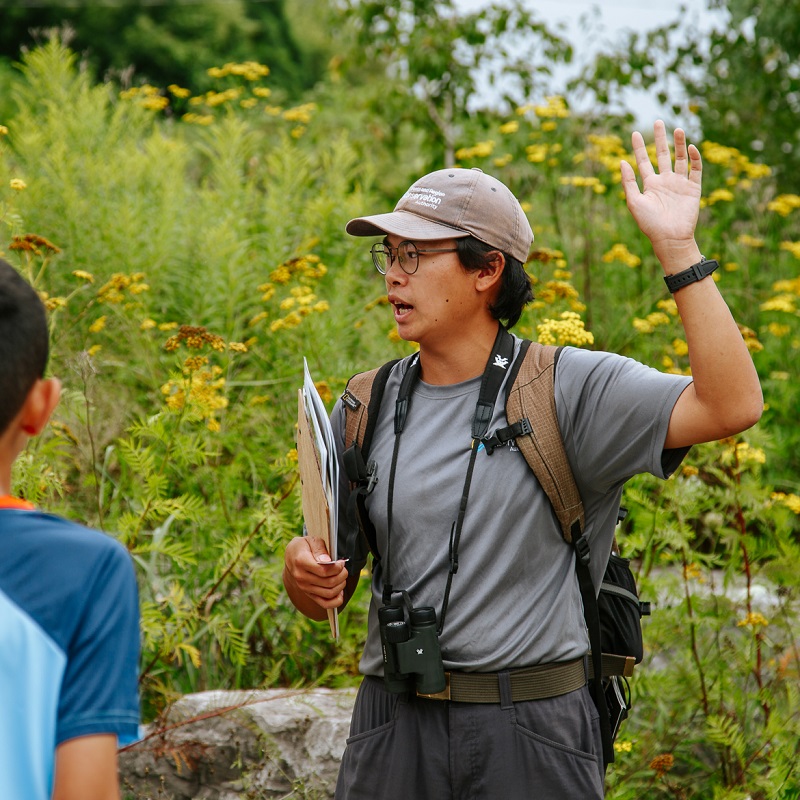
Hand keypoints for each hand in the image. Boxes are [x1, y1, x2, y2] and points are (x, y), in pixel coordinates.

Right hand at [283, 536, 347, 610]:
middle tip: (343, 568)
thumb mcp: (311, 540)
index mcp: (301, 562)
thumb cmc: (304, 547)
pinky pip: (325, 604)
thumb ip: (320, 549)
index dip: (337, 567)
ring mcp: (304, 588)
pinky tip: (340, 592)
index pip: (324, 571)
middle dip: (342, 575)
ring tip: (342, 576)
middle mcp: (301, 577)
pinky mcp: (309, 594)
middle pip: (328, 582)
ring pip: (329, 593)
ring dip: (341, 585)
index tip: (341, 562)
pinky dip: (336, 601)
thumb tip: (327, 560)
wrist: (292, 557)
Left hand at [620, 120, 701, 262]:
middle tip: (658, 121)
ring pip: (680, 158)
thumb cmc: (649, 223)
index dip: (639, 148)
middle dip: (660, 139)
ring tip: (677, 129)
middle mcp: (665, 181)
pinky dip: (694, 158)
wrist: (670, 238)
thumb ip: (628, 182)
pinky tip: (690, 148)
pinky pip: (695, 169)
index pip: (643, 161)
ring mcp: (680, 183)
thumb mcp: (634, 202)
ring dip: (679, 144)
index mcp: (650, 185)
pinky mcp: (693, 188)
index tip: (634, 133)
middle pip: (663, 155)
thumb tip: (621, 161)